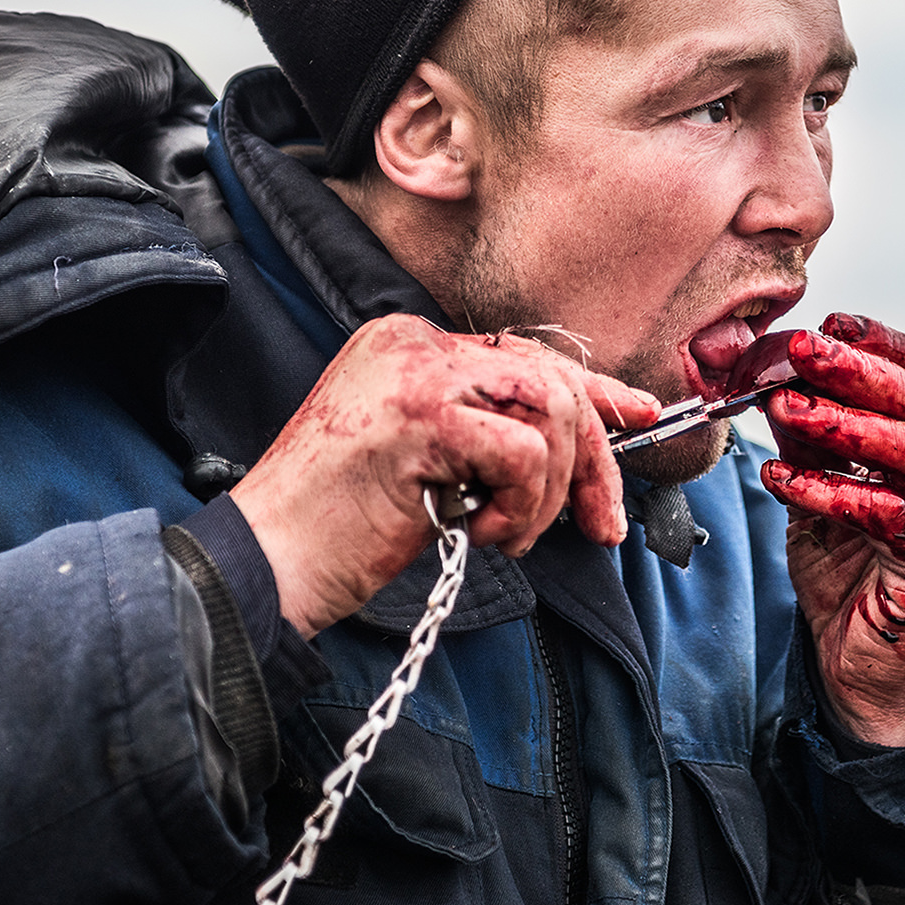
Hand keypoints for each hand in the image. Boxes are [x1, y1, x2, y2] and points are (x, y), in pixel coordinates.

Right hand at [231, 315, 659, 636]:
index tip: (637, 419)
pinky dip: (521, 507)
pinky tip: (477, 532)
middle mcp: (413, 341)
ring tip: (502, 533)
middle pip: (549, 378)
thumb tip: (576, 438)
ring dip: (548, 493)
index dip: (592, 390)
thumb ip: (482, 432)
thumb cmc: (339, 529)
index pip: (522, 355)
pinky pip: (524, 453)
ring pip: (548, 411)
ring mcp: (416, 372)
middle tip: (602, 526)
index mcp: (407, 342)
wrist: (266, 563)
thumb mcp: (422, 461)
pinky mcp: (424, 416)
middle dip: (592, 459)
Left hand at [758, 312, 904, 747]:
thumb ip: (814, 438)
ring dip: (842, 422)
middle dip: (857, 369)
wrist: (870, 675)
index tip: (830, 322)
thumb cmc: (855, 577)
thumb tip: (776, 375)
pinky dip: (831, 490)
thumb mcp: (827, 492)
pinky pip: (889, 514)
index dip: (884, 342)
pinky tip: (783, 479)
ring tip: (783, 407)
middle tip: (800, 350)